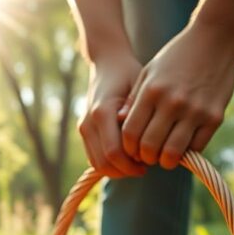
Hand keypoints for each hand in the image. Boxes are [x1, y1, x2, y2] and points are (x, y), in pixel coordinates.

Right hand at [79, 53, 147, 178]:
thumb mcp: (139, 88)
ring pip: (97, 164)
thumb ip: (137, 113)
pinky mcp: (84, 132)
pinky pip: (95, 158)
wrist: (108, 63)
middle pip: (103, 163)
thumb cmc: (129, 74)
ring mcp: (84, 128)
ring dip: (117, 170)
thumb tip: (141, 140)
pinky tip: (127, 159)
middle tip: (145, 167)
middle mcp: (88, 122)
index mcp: (102, 112)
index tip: (149, 163)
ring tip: (137, 164)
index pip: (113, 152)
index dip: (131, 164)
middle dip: (125, 171)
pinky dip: (110, 165)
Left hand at [121, 25, 233, 168]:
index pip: (130, 132)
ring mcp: (194, 111)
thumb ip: (134, 99)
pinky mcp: (214, 117)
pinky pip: (196, 147)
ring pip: (172, 153)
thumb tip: (119, 124)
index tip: (132, 149)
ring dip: (165, 161)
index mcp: (152, 92)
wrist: (216, 39)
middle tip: (148, 155)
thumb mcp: (149, 72)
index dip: (128, 148)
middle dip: (145, 157)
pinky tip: (183, 144)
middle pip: (149, 147)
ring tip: (164, 155)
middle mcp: (172, 103)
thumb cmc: (177, 56)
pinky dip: (187, 152)